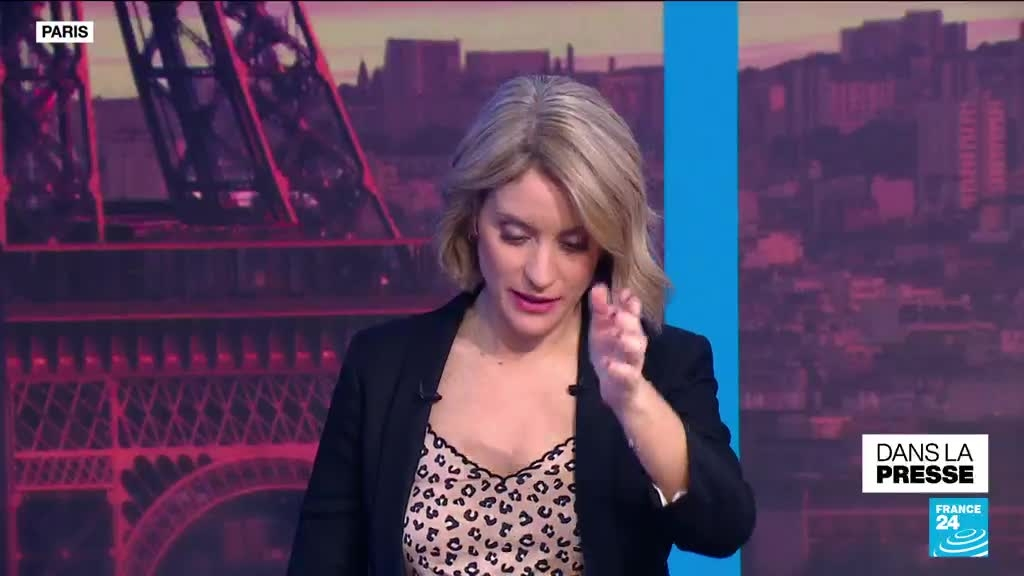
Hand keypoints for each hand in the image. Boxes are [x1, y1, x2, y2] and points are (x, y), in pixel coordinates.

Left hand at [588, 283, 647, 412]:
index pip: (631, 311)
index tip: (623, 293)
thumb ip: (601, 308)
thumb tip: (599, 285)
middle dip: (629, 320)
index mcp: (627, 327)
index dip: (628, 303)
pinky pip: (627, 375)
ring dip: (629, 343)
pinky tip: (611, 365)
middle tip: (619, 314)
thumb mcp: (602, 329)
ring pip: (636, 351)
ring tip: (620, 337)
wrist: (618, 387)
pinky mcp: (629, 380)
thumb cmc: (609, 351)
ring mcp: (632, 361)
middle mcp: (633, 341)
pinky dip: (620, 370)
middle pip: (635, 329)